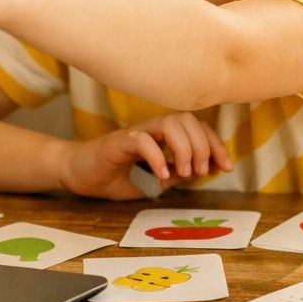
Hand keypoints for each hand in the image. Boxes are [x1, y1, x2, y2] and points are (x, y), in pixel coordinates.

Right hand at [59, 113, 232, 199]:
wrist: (78, 175)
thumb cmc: (113, 177)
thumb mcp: (153, 182)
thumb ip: (175, 174)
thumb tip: (202, 170)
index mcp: (162, 136)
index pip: (198, 127)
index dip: (215, 144)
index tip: (225, 167)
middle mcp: (152, 129)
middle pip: (188, 119)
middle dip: (203, 145)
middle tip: (200, 172)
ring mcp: (136, 133)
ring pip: (170, 122)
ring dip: (184, 148)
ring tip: (182, 173)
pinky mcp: (118, 141)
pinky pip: (142, 140)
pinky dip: (157, 157)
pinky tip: (161, 178)